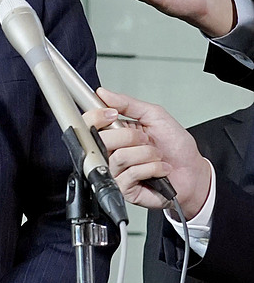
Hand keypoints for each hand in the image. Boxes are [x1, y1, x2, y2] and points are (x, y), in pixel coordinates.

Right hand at [83, 87, 210, 216]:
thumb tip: (104, 93)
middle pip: (101, 140)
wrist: (192, 173)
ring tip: (156, 156)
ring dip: (146, 154)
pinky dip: (151, 168)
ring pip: (119, 157)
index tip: (113, 114)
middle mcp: (112, 152)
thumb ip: (128, 104)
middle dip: (130, 137)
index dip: (96, 117)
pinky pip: (131, 174)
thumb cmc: (176, 147)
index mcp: (116, 132)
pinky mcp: (124, 188)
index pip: (90, 123)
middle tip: (145, 139)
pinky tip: (159, 170)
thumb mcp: (155, 116)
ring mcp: (117, 171)